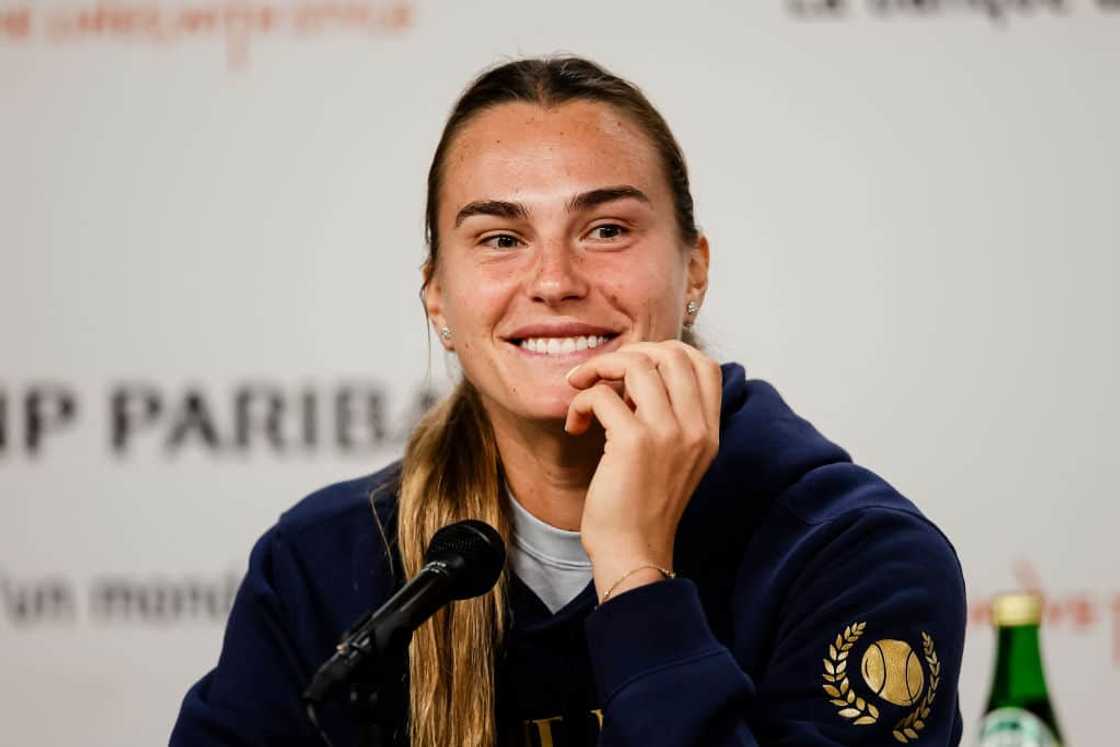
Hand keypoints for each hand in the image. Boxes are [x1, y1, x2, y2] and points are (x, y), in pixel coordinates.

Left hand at [564, 340, 721, 601]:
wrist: (633, 553)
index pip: (702, 363)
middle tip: (601, 376)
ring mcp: (668, 434)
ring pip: (637, 364)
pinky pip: (602, 395)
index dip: (664, 353)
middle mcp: (695, 428)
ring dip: (599, 369)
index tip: (632, 371)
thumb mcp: (674, 458)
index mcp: (708, 431)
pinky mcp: (634, 443)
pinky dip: (581, 401)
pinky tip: (575, 426)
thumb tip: (637, 374)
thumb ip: (670, 418)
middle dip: (628, 354)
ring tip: (582, 391)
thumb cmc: (642, 508)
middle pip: (671, 353)